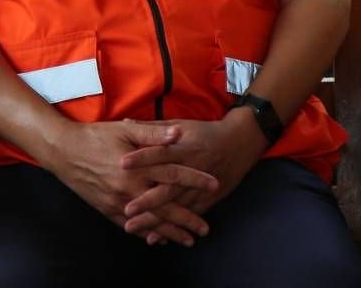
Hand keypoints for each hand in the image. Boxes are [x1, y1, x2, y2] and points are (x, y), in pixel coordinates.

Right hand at [46, 121, 217, 247]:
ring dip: (169, 231)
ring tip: (187, 240)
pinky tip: (157, 238)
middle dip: (187, 219)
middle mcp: (130, 188)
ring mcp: (118, 202)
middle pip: (165, 207)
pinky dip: (145, 233)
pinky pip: (130, 225)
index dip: (196, 180)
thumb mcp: (126, 130)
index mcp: (138, 167)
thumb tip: (178, 134)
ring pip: (149, 221)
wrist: (64, 151)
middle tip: (205, 229)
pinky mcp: (106, 209)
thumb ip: (153, 134)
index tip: (214, 185)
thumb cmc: (96, 137)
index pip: (174, 175)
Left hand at [120, 111, 267, 242]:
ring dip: (155, 219)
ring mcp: (200, 187)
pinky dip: (173, 228)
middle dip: (147, 199)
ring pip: (176, 206)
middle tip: (127, 209)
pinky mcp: (207, 199)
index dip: (142, 157)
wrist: (239, 143)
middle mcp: (192, 168)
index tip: (121, 163)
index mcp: (184, 147)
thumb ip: (154, 128)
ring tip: (133, 227)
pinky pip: (188, 216)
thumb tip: (126, 122)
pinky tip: (156, 238)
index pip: (160, 152)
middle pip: (168, 186)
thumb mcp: (181, 124)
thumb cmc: (206, 132)